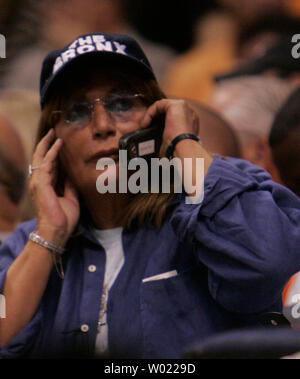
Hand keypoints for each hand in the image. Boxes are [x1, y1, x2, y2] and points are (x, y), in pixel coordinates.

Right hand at [29, 129, 79, 244]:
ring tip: (53, 134)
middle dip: (46, 145)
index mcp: (46, 186)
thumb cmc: (63, 219)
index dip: (53, 154)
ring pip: (41, 158)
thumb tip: (73, 176)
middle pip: (40, 159)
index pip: (48, 166)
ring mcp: (38, 183)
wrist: (57, 231)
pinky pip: (46, 164)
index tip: (59, 144)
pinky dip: (52, 153)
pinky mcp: (41, 184)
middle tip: (52, 132)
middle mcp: (39, 183)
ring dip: (47, 145)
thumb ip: (70, 187)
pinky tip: (58, 144)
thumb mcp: (71, 199)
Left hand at [141, 99, 200, 152]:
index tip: (151, 130)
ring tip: (144, 125)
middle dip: (155, 117)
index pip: (174, 117)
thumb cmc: (178, 150)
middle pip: (168, 110)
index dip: (161, 122)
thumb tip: (155, 152)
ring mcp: (184, 107)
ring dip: (151, 115)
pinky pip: (158, 105)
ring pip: (162, 106)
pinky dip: (150, 113)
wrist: (183, 148)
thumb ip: (166, 141)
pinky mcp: (176, 105)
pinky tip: (145, 123)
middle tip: (146, 126)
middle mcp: (190, 112)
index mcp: (191, 122)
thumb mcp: (172, 144)